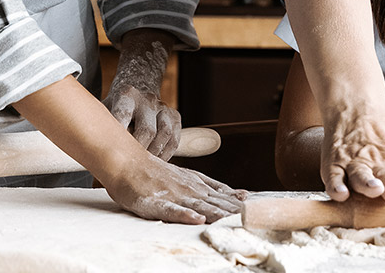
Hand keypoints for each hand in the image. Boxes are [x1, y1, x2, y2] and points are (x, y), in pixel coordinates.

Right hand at [101, 151, 247, 224]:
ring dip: (215, 215)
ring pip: (199, 208)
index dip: (239, 207)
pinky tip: (196, 220)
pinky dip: (185, 216)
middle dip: (233, 214)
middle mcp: (190, 190)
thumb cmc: (157, 172)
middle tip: (249, 221)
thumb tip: (243, 194)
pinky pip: (172, 211)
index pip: (224, 198)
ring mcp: (174, 196)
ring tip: (230, 222)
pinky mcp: (157, 203)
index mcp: (199, 185)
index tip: (256, 213)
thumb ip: (214, 187)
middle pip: (216, 204)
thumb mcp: (190, 176)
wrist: (128, 162)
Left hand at [103, 35, 179, 159]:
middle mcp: (147, 98)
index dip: (118, 138)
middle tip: (127, 171)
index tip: (111, 158)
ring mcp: (162, 106)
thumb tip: (81, 157)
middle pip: (146, 130)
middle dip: (137, 153)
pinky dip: (165, 154)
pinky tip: (155, 163)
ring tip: (142, 170)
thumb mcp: (102, 112)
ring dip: (153, 155)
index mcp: (126, 95)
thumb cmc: (112, 109)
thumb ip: (95, 128)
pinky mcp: (175, 115)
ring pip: (163, 134)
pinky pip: (174, 139)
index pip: (123, 116)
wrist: (136, 89)